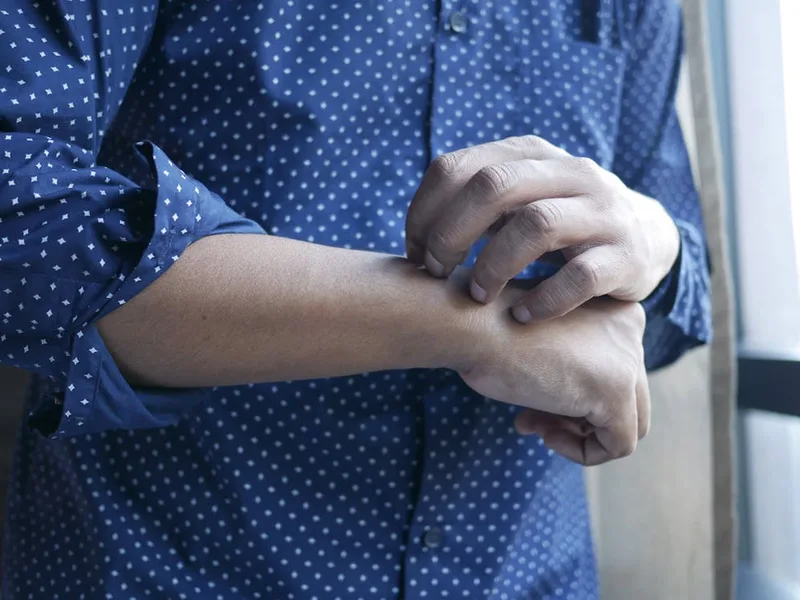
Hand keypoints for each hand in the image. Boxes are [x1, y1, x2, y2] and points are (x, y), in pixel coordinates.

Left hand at [405, 135, 679, 321]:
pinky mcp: (626, 255)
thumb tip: (416, 236)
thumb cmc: (561, 224)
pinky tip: (524, 315)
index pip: (457, 167)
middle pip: (494, 187)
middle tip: (436, 272)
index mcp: (531, 155)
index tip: (414, 251)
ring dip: (494, 265)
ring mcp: (602, 211)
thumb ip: (474, 205)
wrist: (645, 237)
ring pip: (537, 225)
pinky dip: (545, 299)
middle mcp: (569, 173)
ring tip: (478, 296)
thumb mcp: (519, 200)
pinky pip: (580, 276)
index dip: (424, 212)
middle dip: (451, 234)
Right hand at [451, 273, 649, 465]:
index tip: (531, 402)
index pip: (615, 372)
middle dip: (576, 418)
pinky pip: (618, 445)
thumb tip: (578, 414)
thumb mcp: (541, 342)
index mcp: (614, 310)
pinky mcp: (616, 393)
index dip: (573, 398)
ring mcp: (628, 360)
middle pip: (626, 399)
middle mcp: (632, 329)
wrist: (471, 324)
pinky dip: (582, 452)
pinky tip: (545, 435)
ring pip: (628, 425)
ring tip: (535, 427)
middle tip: (533, 420)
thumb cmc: (489, 329)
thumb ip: (570, 366)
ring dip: (579, 436)